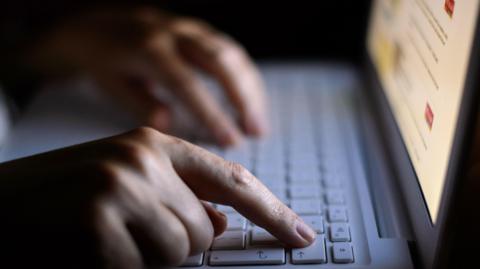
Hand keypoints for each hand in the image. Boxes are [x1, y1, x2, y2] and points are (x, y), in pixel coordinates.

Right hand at [0, 127, 314, 267]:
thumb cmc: (62, 197)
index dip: (271, 210)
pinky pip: (143, 268)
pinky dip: (122, 267)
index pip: (230, 178)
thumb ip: (177, 196)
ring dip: (147, 256)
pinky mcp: (99, 225)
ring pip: (180, 251)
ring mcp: (120, 189)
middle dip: (175, 242)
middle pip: (204, 228)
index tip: (300, 234)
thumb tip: (220, 222)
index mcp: (151, 143)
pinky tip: (87, 249)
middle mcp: (141, 158)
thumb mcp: (124, 182)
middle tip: (123, 229)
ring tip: (103, 236)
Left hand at [27, 6, 267, 145]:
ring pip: (231, 54)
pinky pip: (230, 50)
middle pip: (220, 62)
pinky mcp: (199, 31)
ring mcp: (190, 29)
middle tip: (255, 132)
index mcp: (149, 50)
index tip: (230, 141)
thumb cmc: (105, 62)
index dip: (212, 114)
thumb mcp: (111, 85)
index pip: (188, 85)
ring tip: (258, 124)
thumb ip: (140, 104)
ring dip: (250, 89)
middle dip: (243, 99)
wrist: (100, 25)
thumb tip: (168, 125)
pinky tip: (251, 101)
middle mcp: (175, 34)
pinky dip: (245, 77)